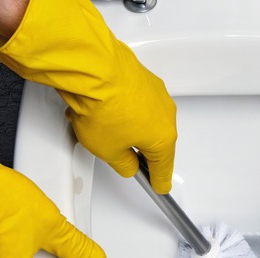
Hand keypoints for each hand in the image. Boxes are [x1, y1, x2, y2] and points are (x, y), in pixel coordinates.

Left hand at [0, 0, 176, 193]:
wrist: (94, 69)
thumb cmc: (104, 107)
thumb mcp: (108, 152)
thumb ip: (123, 164)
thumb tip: (128, 164)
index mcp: (164, 138)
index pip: (163, 167)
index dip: (159, 180)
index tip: (159, 186)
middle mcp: (166, 114)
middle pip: (154, 140)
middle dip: (137, 148)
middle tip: (123, 157)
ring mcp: (155, 93)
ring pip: (143, 118)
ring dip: (126, 125)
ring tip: (100, 128)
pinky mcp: (142, 77)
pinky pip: (135, 100)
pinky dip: (121, 107)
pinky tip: (100, 110)